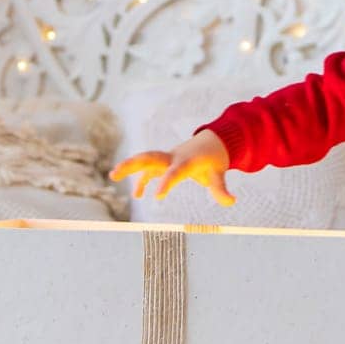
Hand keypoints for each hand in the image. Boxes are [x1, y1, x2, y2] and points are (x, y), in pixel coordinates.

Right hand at [109, 129, 235, 206]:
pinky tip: (136, 195)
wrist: (213, 142)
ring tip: (113, 176)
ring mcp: (167, 159)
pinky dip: (142, 180)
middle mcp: (173, 157)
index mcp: (186, 161)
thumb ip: (221, 188)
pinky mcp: (165, 163)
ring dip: (129, 167)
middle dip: (132, 164)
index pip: (174, 172)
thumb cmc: (215, 158)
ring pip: (145, 161)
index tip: (157, 197)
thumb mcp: (219, 172)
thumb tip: (232, 201)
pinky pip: (150, 170)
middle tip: (115, 173)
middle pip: (150, 158)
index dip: (166, 183)